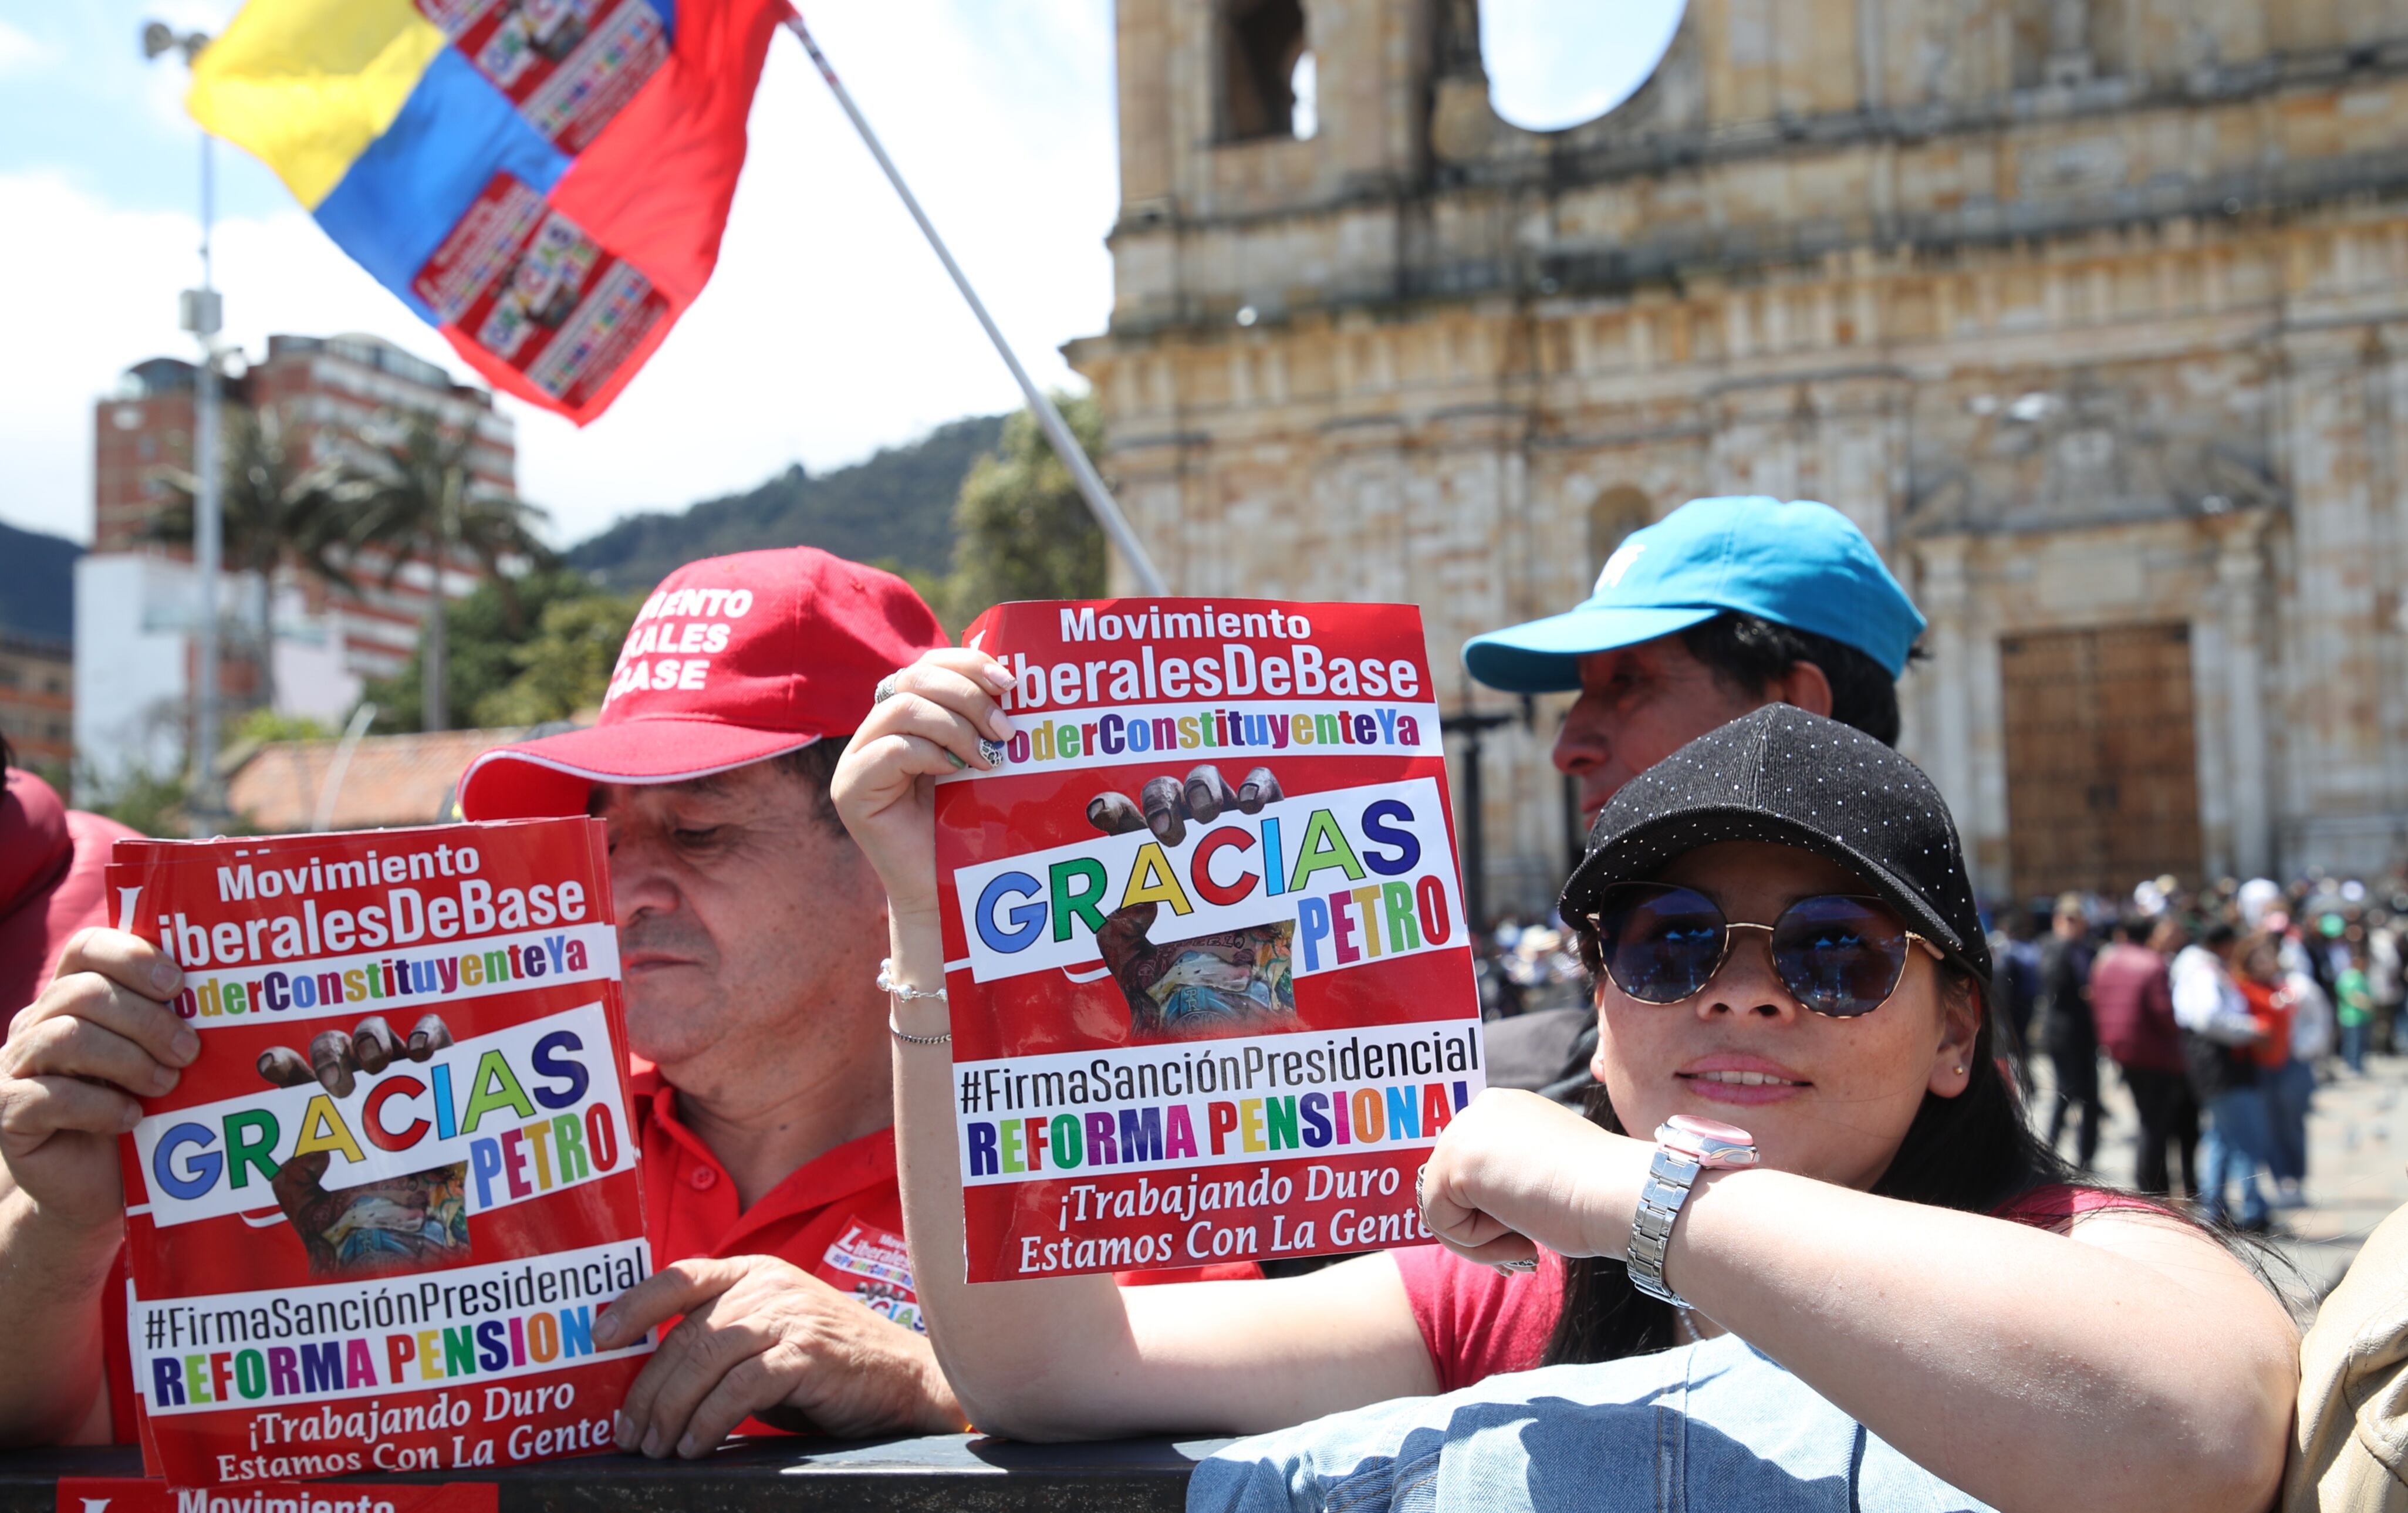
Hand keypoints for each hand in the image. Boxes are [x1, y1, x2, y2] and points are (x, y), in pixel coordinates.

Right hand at [0, 929, 194, 1231]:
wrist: (93, 1181)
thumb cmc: (136, 1108)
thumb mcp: (156, 1059)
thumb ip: (173, 1023)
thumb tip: (234, 996)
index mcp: (71, 996)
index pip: (87, 947)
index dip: (132, 956)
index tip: (179, 983)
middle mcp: (36, 1024)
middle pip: (84, 992)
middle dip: (147, 1019)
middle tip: (189, 1050)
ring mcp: (14, 1066)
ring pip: (65, 1038)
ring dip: (127, 1059)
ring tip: (166, 1084)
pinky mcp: (8, 1112)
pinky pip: (47, 1097)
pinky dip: (98, 1106)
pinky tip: (131, 1117)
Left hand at [594, 1255, 962, 1455]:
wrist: (905, 1378)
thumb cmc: (827, 1365)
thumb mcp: (769, 1338)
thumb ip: (722, 1344)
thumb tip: (652, 1387)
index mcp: (754, 1272)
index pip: (681, 1277)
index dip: (634, 1305)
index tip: (600, 1339)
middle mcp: (768, 1284)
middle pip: (686, 1334)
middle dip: (649, 1391)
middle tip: (631, 1434)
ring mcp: (789, 1315)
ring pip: (707, 1358)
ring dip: (672, 1410)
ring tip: (658, 1448)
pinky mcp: (807, 1353)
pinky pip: (741, 1387)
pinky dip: (710, 1420)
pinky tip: (698, 1445)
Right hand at [830, 650, 1014, 919]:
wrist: (950, 891)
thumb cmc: (973, 827)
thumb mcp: (980, 760)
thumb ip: (981, 721)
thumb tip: (1012, 680)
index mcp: (905, 718)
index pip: (926, 665)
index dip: (966, 662)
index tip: (1010, 681)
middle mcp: (874, 733)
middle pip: (914, 678)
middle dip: (968, 695)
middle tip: (1007, 730)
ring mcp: (856, 761)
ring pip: (903, 707)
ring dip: (957, 726)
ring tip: (990, 757)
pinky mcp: (850, 791)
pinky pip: (891, 748)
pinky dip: (931, 753)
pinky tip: (957, 773)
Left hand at [1416, 1089, 1649, 1268]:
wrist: (1623, 1195)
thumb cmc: (1598, 1197)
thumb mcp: (1543, 1176)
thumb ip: (1507, 1178)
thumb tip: (1475, 1205)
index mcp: (1505, 1110)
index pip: (1467, 1169)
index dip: (1487, 1212)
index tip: (1523, 1235)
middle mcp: (1481, 1109)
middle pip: (1446, 1186)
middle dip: (1479, 1228)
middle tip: (1524, 1247)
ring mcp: (1466, 1130)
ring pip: (1440, 1206)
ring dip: (1481, 1240)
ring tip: (1526, 1241)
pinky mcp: (1456, 1160)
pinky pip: (1440, 1221)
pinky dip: (1477, 1245)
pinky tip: (1521, 1234)